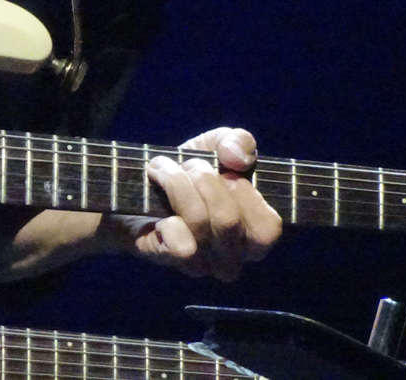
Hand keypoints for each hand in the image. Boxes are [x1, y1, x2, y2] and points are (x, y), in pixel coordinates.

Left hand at [109, 126, 279, 280]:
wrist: (138, 186)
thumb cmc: (189, 171)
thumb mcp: (216, 145)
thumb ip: (238, 142)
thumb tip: (237, 158)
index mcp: (252, 234)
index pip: (267, 229)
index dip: (247, 194)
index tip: (226, 172)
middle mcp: (232, 257)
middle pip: (228, 220)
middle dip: (203, 178)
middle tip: (188, 165)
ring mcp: (202, 264)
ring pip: (198, 222)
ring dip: (177, 184)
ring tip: (163, 170)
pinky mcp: (170, 261)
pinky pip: (179, 245)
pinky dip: (167, 218)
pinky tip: (159, 209)